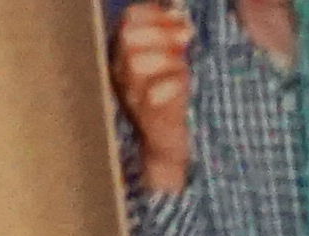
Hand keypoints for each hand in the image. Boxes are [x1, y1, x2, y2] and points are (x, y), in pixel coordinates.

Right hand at [114, 3, 193, 194]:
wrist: (168, 147)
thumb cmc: (172, 100)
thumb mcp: (171, 64)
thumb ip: (173, 41)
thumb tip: (184, 18)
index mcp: (125, 54)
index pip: (129, 19)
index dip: (154, 14)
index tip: (181, 20)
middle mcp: (122, 72)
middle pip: (129, 37)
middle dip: (161, 32)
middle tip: (186, 39)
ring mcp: (132, 95)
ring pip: (137, 62)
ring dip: (167, 58)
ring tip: (183, 66)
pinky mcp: (149, 117)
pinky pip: (155, 94)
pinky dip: (173, 84)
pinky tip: (184, 86)